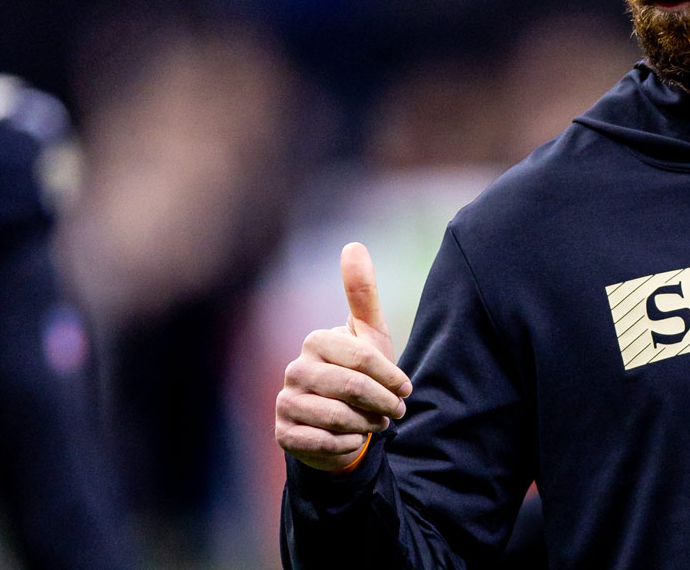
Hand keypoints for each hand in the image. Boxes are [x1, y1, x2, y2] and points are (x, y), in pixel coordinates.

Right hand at [276, 242, 412, 471]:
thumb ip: (363, 294)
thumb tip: (352, 244)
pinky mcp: (284, 434)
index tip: (406, 389)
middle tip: (395, 412)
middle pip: (353, 388)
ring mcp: (285, 402)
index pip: (363, 358)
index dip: (391, 377)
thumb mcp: (370, 335)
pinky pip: (324, 443)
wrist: (344, 424)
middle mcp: (293, 369)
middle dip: (383, 404)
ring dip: (367, 425)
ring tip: (375, 423)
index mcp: (315, 341)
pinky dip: (348, 445)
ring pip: (339, 418)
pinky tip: (352, 439)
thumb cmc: (362, 375)